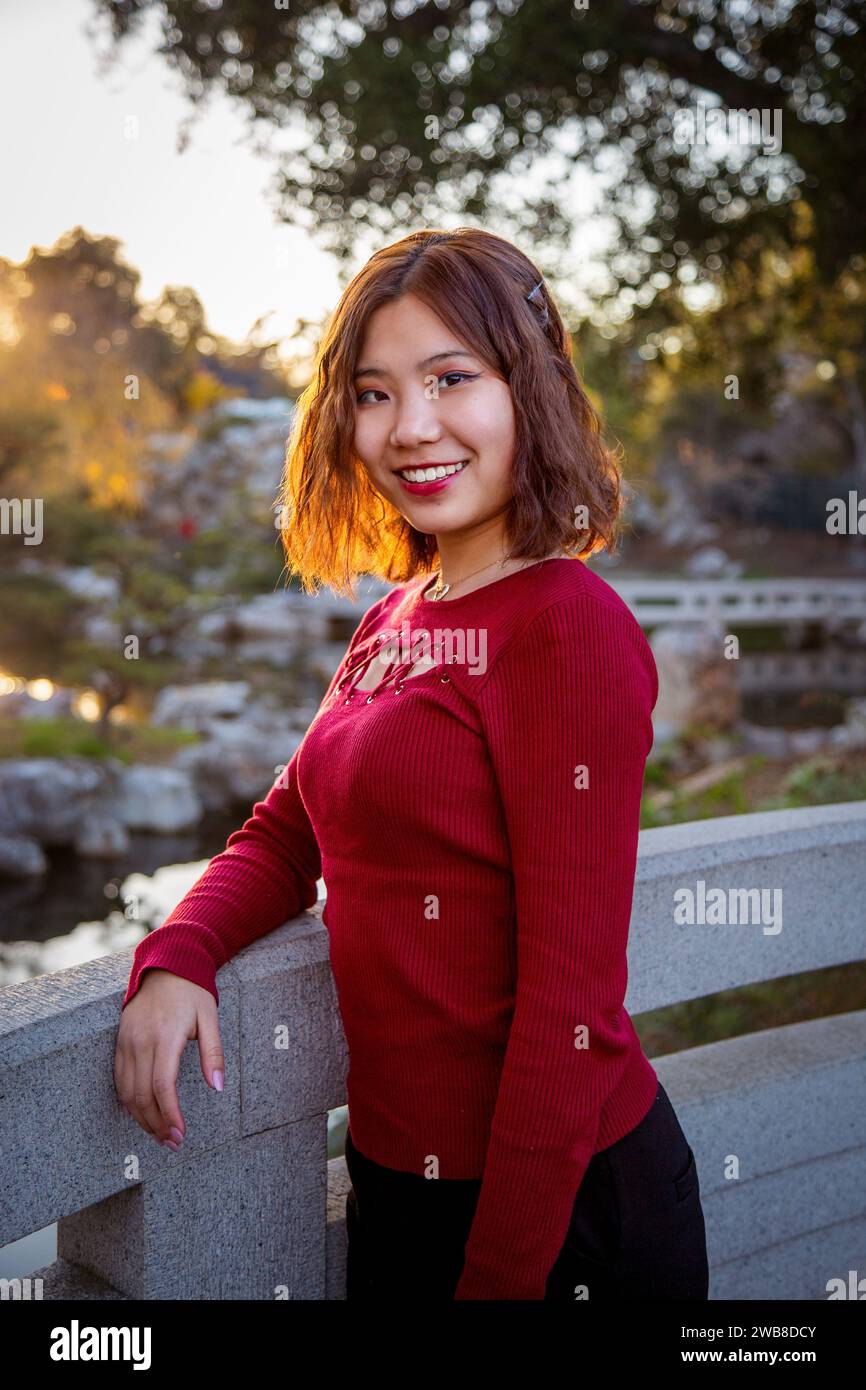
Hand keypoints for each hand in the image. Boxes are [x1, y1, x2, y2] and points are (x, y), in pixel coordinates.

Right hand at [114, 968, 223, 1148]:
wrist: (165, 966)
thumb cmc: (192, 993)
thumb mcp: (210, 1017)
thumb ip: (214, 1053)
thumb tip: (218, 1087)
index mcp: (166, 1036)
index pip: (163, 1086)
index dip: (170, 1115)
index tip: (180, 1134)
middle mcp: (141, 1041)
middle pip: (142, 1095)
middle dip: (156, 1124)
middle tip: (171, 1143)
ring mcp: (126, 1042)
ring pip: (127, 1091)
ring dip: (141, 1118)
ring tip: (158, 1135)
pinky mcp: (119, 1041)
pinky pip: (118, 1078)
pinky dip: (127, 1101)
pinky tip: (140, 1115)